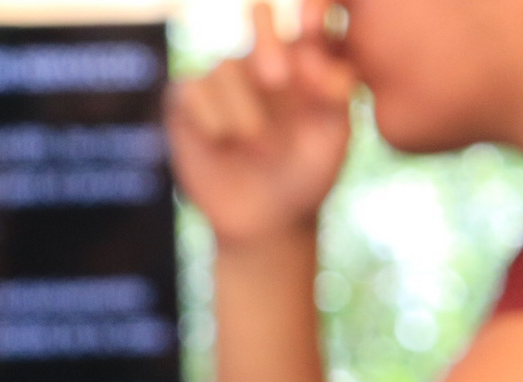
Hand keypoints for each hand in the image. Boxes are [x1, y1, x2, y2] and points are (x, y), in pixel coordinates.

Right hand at [166, 1, 356, 244]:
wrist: (269, 219)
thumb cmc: (308, 175)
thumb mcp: (333, 137)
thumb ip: (335, 94)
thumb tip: (313, 54)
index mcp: (305, 60)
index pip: (310, 17)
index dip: (311, 11)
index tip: (313, 20)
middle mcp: (263, 57)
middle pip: (260, 13)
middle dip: (267, 38)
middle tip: (278, 79)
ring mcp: (224, 75)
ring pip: (228, 66)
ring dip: (245, 111)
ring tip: (256, 144)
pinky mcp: (188, 97)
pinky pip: (194, 89)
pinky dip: (212, 120)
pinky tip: (223, 143)